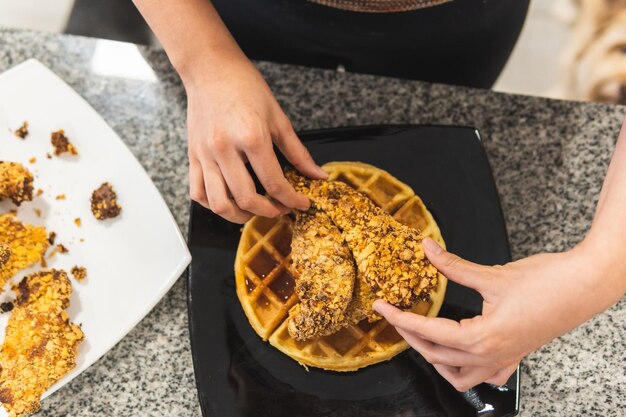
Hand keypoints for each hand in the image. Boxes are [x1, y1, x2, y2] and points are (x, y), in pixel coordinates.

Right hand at [183, 53, 326, 222]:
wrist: (210, 69)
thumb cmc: (245, 87)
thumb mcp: (278, 118)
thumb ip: (298, 152)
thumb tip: (317, 175)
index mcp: (251, 137)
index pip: (274, 183)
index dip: (292, 200)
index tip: (301, 204)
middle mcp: (225, 149)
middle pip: (246, 199)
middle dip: (269, 211)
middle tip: (281, 209)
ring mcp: (205, 154)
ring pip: (218, 203)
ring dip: (239, 216)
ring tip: (254, 211)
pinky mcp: (192, 156)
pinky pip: (197, 192)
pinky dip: (213, 205)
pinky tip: (229, 201)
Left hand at [374, 237, 612, 391]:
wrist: (586, 286)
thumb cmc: (547, 282)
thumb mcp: (492, 274)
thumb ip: (454, 265)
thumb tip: (427, 249)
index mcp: (482, 338)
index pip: (429, 332)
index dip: (400, 318)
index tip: (382, 308)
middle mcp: (491, 355)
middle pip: (437, 356)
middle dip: (411, 336)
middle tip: (396, 316)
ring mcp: (505, 359)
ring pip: (459, 375)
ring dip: (436, 360)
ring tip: (422, 338)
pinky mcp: (516, 355)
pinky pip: (484, 375)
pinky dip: (465, 370)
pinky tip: (459, 356)